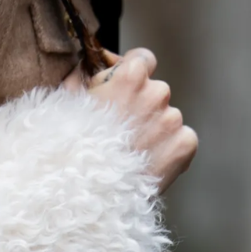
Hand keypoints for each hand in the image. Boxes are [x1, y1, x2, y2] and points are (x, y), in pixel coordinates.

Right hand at [83, 48, 197, 192]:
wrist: (85, 192)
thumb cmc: (70, 146)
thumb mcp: (66, 102)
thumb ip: (80, 77)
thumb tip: (84, 66)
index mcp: (131, 76)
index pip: (144, 59)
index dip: (131, 76)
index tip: (123, 92)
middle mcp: (158, 93)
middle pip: (156, 92)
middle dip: (142, 106)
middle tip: (120, 131)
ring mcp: (173, 120)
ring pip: (167, 118)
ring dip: (154, 130)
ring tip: (131, 152)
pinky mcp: (184, 145)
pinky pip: (182, 139)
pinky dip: (169, 149)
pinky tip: (147, 162)